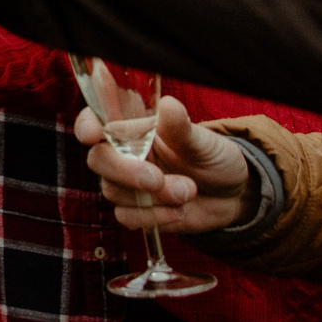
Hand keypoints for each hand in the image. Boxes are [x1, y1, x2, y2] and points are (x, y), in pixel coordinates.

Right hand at [77, 97, 256, 233]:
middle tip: (157, 179)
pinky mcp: (137, 211)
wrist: (235, 196)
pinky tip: (179, 212)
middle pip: (99, 160)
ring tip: (188, 192)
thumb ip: (181, 127)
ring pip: (114, 192)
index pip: (96, 120)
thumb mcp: (204, 141)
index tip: (92, 135)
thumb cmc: (215, 158)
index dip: (86, 125)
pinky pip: (127, 217)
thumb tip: (169, 104)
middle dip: (125, 172)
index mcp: (135, 130)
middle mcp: (125, 155)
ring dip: (152, 198)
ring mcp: (128, 185)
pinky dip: (154, 217)